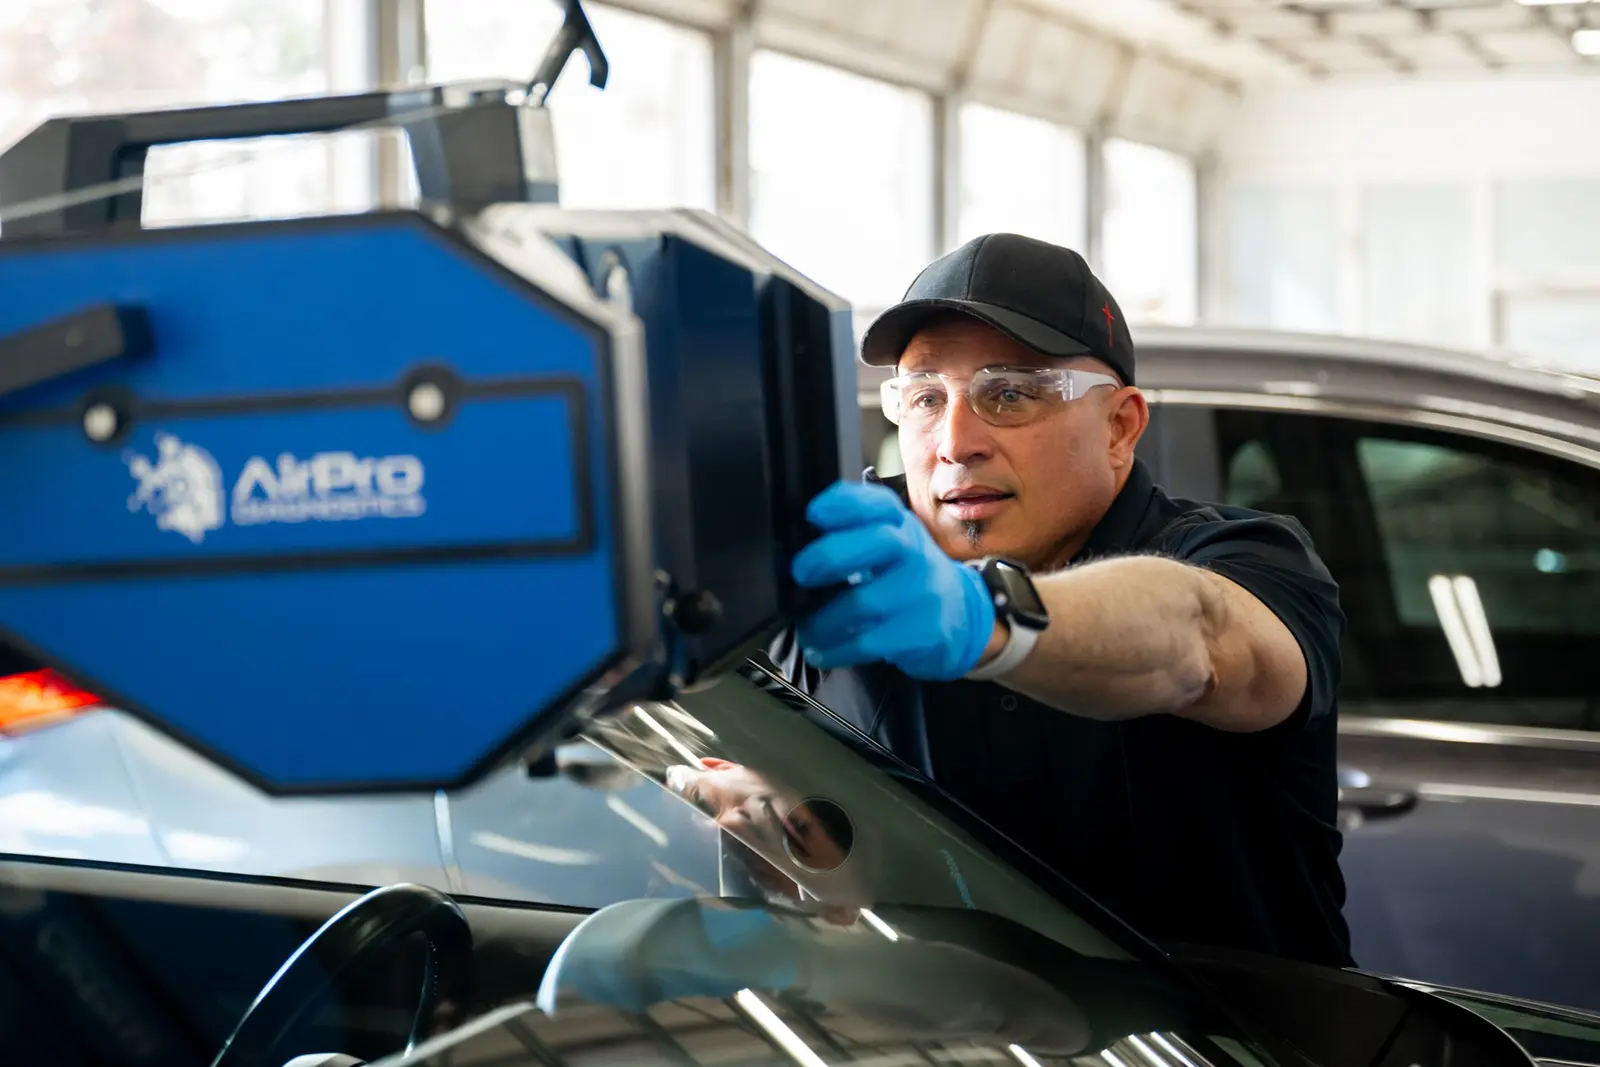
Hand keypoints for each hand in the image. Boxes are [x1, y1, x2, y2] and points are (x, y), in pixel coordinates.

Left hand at [790, 481, 995, 680]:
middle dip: (830, 555)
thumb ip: (852, 535)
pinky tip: (822, 651)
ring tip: (805, 629)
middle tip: (799, 573)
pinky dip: (836, 649)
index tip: (813, 513)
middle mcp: (914, 552)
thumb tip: (790, 544)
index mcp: (898, 524)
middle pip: (879, 542)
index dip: (844, 504)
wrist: (960, 615)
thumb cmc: (906, 575)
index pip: (877, 503)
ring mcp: (922, 592)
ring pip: (866, 602)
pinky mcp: (924, 631)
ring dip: (822, 620)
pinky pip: (870, 642)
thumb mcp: (889, 543)